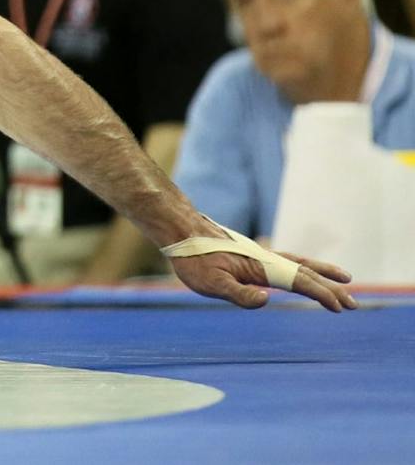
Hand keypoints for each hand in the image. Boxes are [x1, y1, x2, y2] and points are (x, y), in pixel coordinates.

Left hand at [168, 243, 355, 311]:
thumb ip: (239, 294)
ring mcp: (262, 256)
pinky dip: (304, 268)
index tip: (341, 306)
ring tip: (344, 280)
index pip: (299, 282)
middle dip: (331, 288)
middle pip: (306, 273)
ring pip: (300, 264)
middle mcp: (267, 259)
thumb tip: (266, 300)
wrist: (182, 230)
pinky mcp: (254, 256)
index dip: (321, 294)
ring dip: (323, 274)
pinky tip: (306, 273)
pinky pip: (288, 262)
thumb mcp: (211, 283)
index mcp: (261, 268)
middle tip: (355, 302)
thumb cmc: (195, 259)